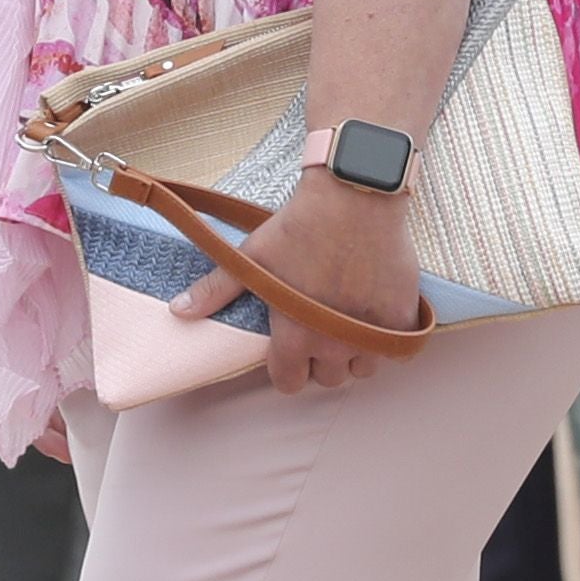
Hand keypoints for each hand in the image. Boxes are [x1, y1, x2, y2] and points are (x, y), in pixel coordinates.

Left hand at [174, 170, 428, 394]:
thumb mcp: (251, 257)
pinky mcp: (401, 318)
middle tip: (318, 330)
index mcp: (296, 335)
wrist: (353, 196)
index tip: (289, 350)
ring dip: (355, 354)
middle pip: (328, 378)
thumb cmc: (299, 227)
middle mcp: (335, 342)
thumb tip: (178, 312)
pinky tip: (375, 316)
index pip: (289, 383)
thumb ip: (216, 291)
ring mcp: (372, 332)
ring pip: (363, 369)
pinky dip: (386, 339)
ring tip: (346, 325)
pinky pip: (396, 351)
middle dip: (321, 360)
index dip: (286, 369)